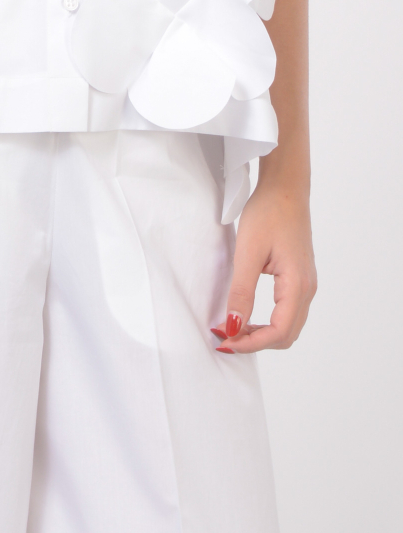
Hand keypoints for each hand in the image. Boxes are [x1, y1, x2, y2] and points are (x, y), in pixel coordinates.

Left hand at [211, 183, 316, 352]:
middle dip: (256, 342)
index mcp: (297, 285)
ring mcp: (306, 284)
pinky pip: (288, 312)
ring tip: (233, 327)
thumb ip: (242, 292)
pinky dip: (268, 322)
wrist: (285, 188)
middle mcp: (308, 289)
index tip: (224, 341)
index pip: (279, 332)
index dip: (251, 344)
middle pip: (286, 335)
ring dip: (262, 334)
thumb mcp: (248, 253)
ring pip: (289, 326)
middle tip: (225, 337)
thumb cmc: (268, 213)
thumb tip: (234, 327)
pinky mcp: (300, 278)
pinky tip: (247, 315)